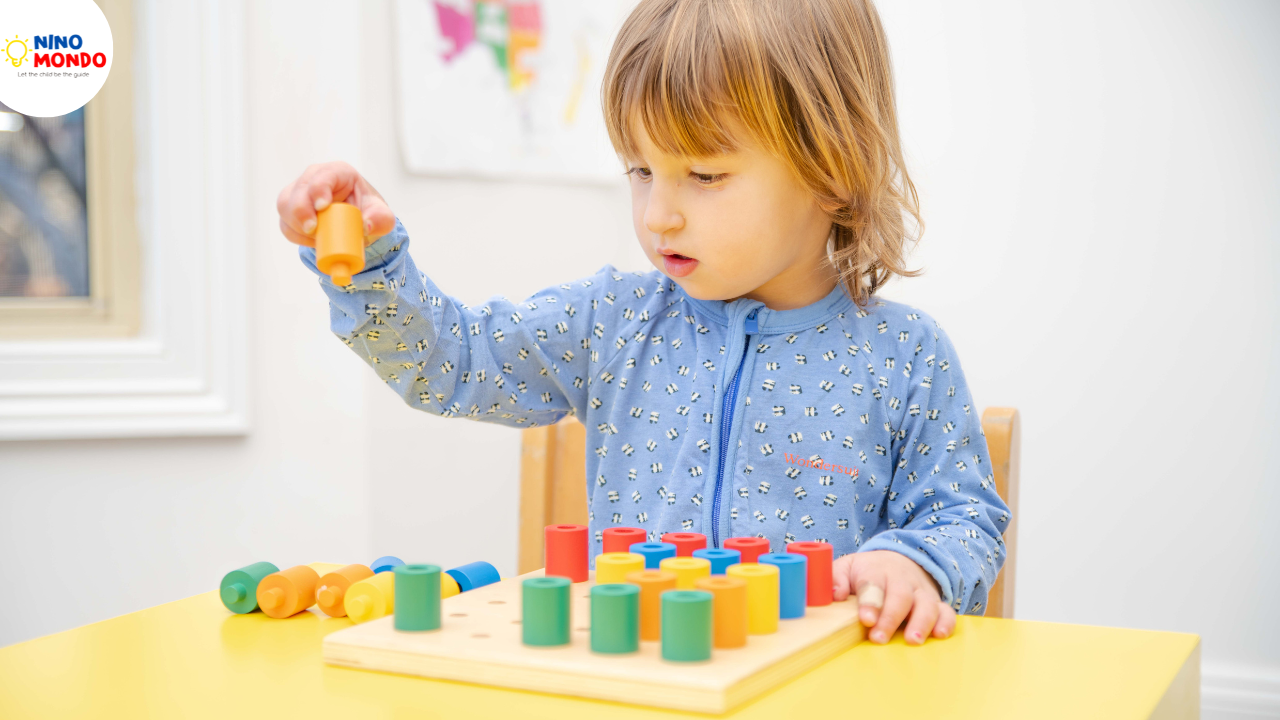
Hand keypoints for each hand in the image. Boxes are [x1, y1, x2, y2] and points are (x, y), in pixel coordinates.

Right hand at [276, 162, 396, 247]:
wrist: (358, 225)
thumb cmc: (369, 213)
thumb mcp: (382, 216)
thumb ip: (381, 219)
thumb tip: (366, 226)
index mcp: (338, 172)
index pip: (323, 175)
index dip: (319, 189)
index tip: (322, 207)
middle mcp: (315, 178)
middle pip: (298, 190)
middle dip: (301, 210)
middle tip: (312, 229)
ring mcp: (300, 193)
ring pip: (285, 205)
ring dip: (296, 225)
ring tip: (316, 238)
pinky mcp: (292, 211)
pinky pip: (285, 223)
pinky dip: (295, 235)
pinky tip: (311, 241)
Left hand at [832, 550, 955, 644]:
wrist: (899, 560)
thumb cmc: (868, 571)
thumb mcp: (847, 567)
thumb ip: (836, 578)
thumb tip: (836, 594)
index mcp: (876, 571)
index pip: (873, 584)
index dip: (870, 602)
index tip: (866, 619)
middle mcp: (901, 581)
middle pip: (900, 597)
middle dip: (891, 618)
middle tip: (879, 638)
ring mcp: (921, 592)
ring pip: (926, 604)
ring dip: (920, 623)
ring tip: (912, 641)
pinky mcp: (936, 603)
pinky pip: (946, 611)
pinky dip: (946, 623)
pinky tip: (940, 635)